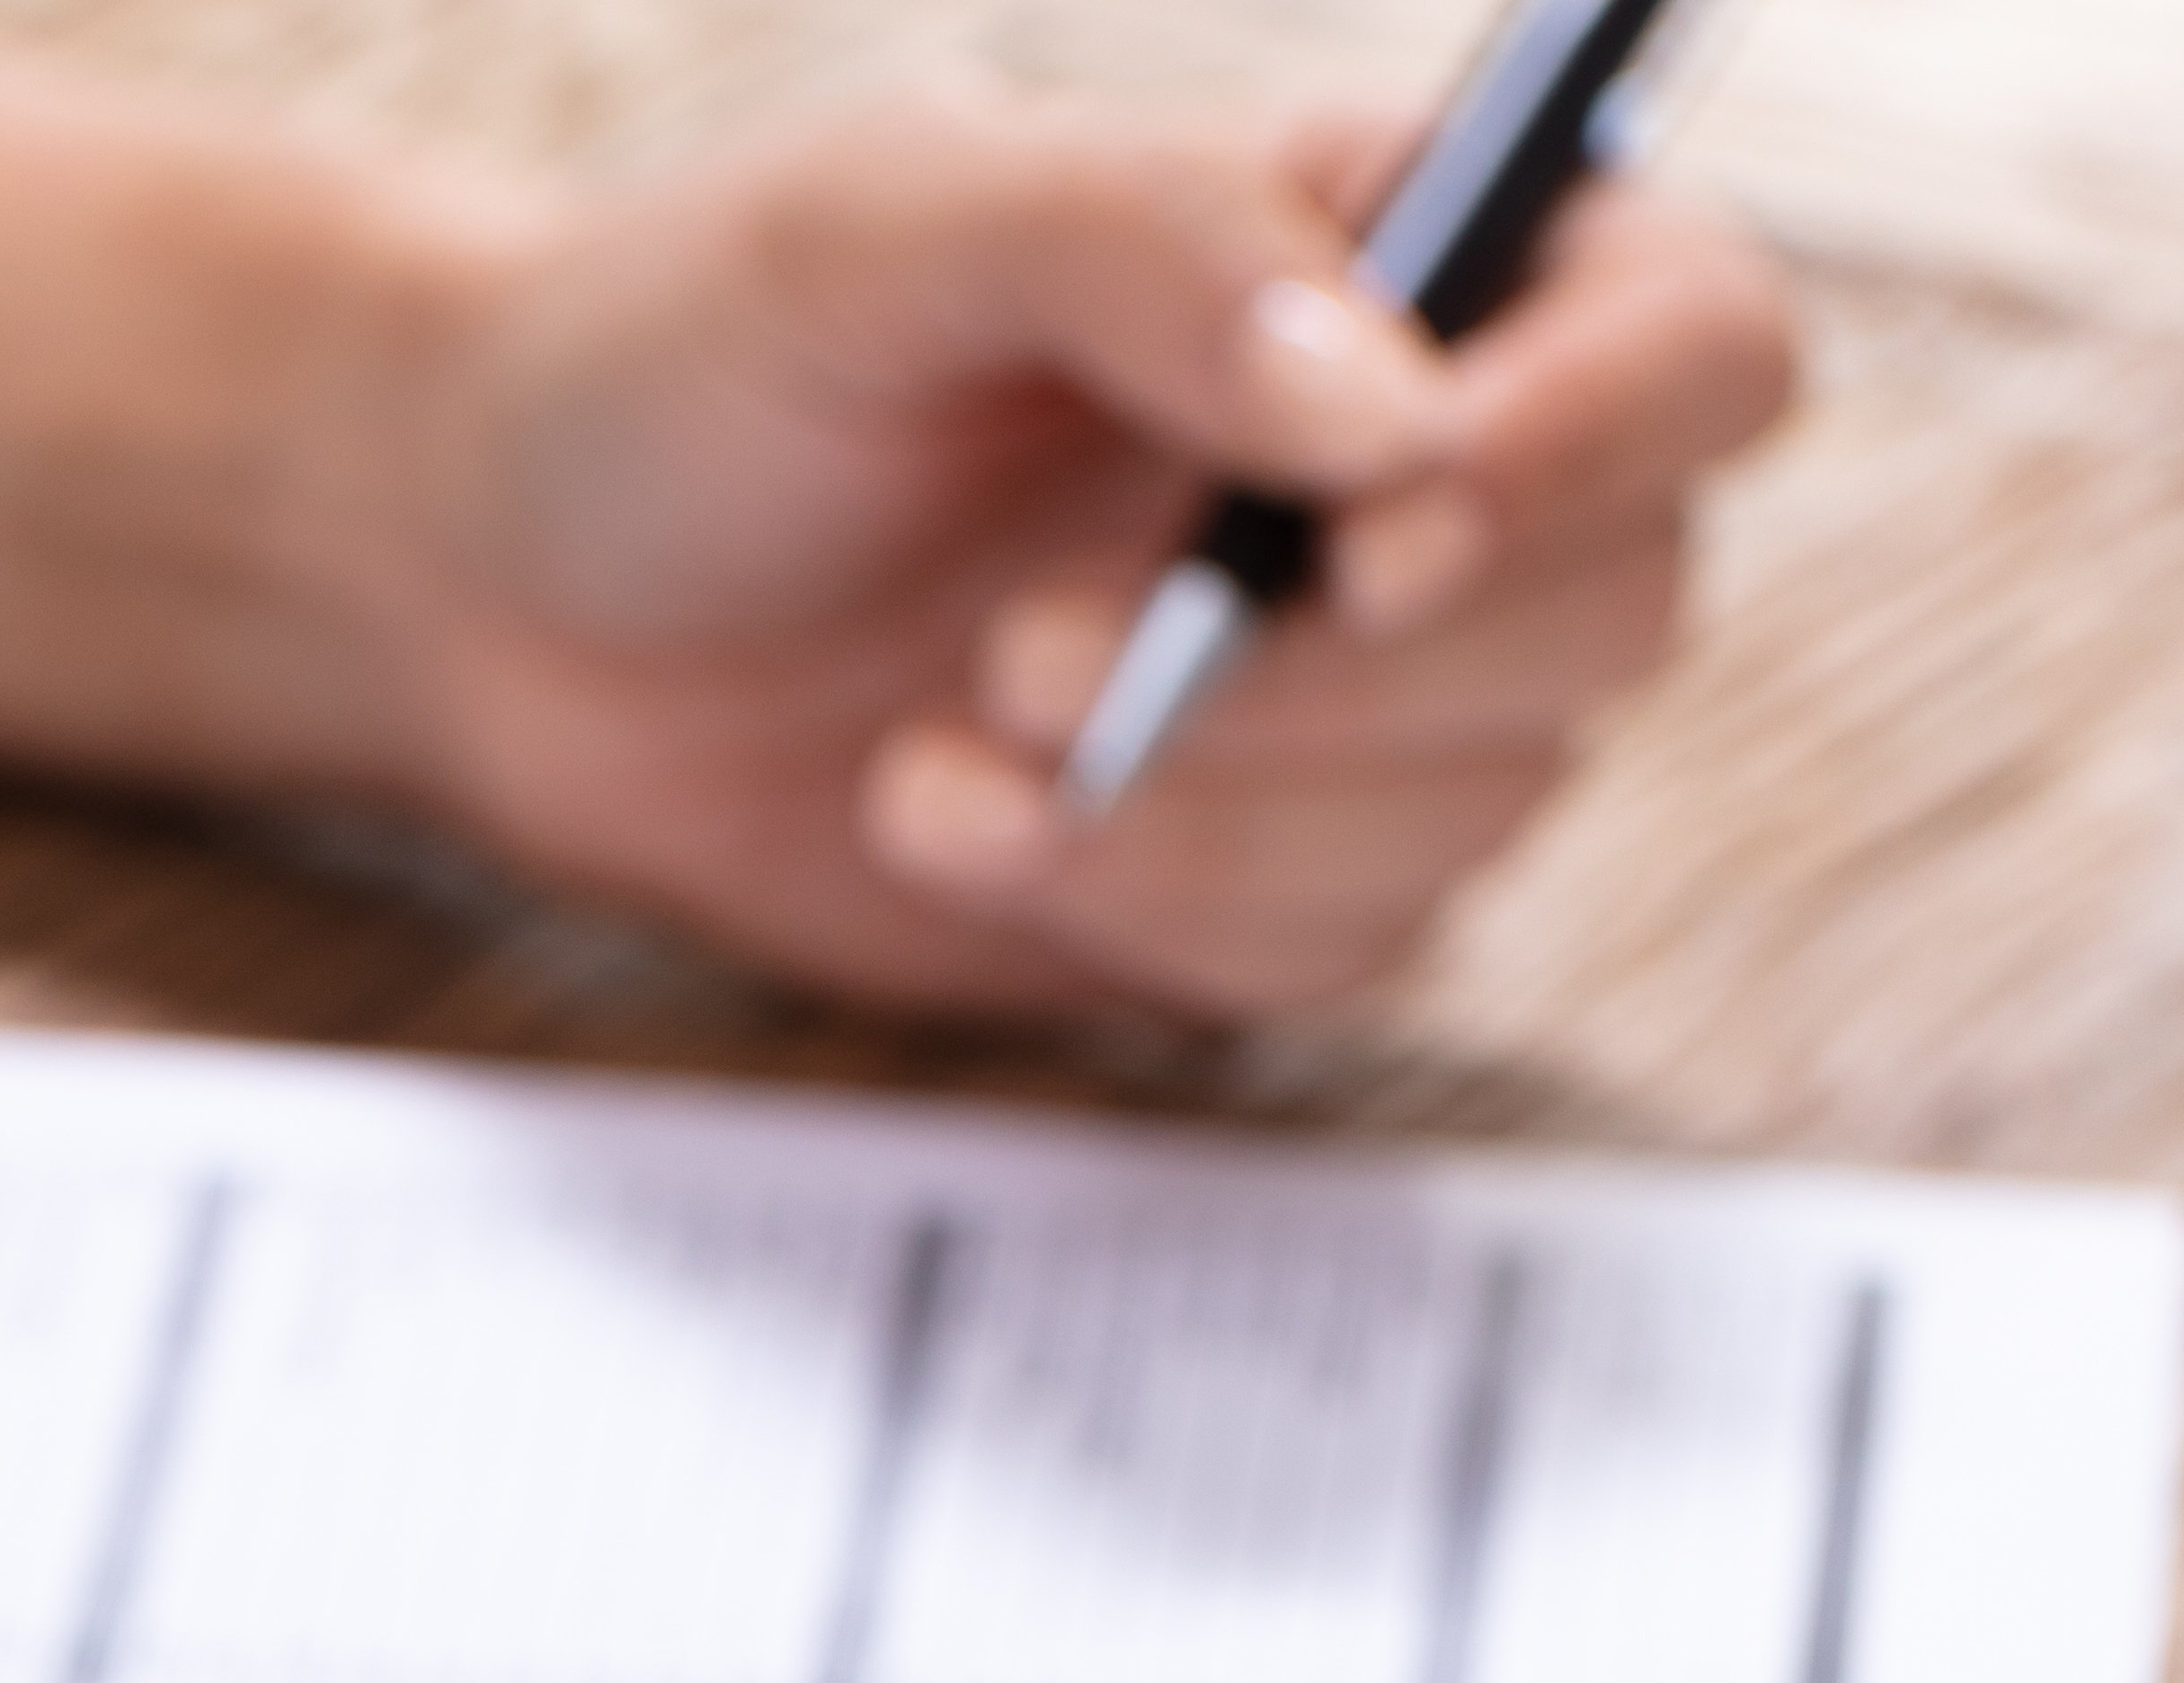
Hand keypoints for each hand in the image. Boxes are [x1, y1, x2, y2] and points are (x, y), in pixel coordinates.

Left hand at [377, 100, 1803, 1019]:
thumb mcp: (878, 231)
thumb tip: (1391, 408)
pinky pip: (1317, 950)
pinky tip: (928, 820)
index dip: (1595, 438)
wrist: (492, 590)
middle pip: (1619, 605)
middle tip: (1032, 649)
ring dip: (1202, 806)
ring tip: (945, 732)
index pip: (1691, 339)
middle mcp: (1416, 477)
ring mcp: (1347, 701)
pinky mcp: (1232, 877)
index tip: (1375, 523)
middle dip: (1326, 671)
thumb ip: (1149, 251)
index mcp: (1396, 258)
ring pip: (1474, 809)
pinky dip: (1129, 911)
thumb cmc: (680, 360)